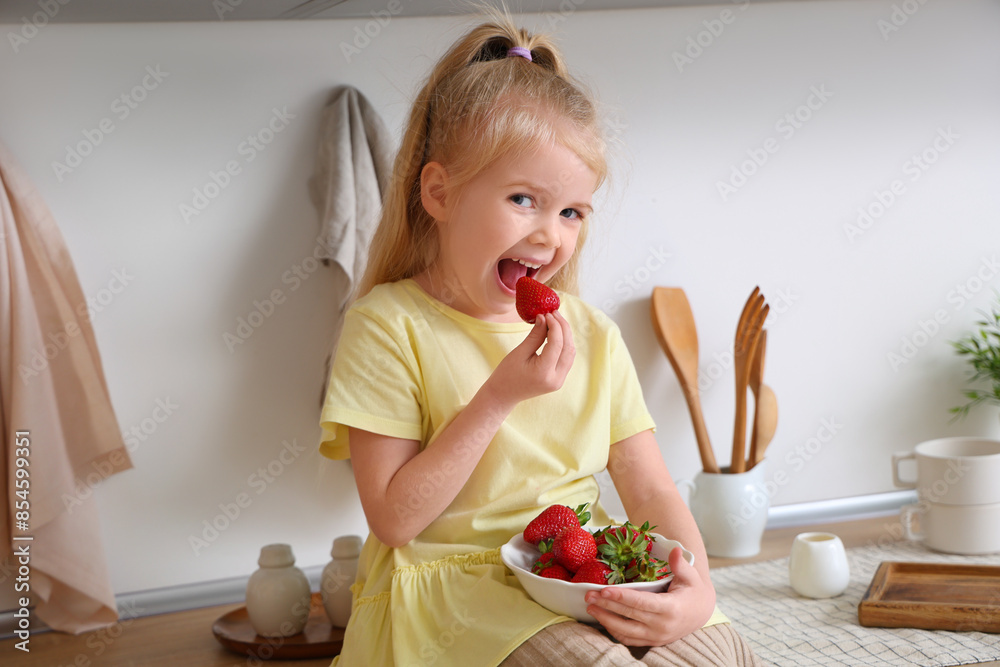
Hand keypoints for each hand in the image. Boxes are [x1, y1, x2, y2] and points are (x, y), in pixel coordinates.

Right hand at [483, 311, 574, 408]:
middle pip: (568, 347)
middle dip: (563, 327)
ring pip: (570, 352)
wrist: (503, 395)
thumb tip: (544, 317)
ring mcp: (559, 380)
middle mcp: (556, 378)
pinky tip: (556, 332)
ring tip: (555, 320)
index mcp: (544, 372)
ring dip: (566, 335)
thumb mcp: (519, 353)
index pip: (557, 344)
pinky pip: (567, 358)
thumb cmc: (506, 374)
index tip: (547, 313)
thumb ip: (535, 335)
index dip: (554, 325)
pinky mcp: (559, 379)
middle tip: (554, 312)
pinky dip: (564, 344)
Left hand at [584, 547, 716, 646]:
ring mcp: (657, 636)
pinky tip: (603, 619)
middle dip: (607, 606)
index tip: (604, 590)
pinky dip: (614, 631)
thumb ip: (680, 564)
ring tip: (590, 607)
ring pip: (626, 631)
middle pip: (629, 616)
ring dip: (606, 620)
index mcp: (671, 608)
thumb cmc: (692, 591)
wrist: (701, 613)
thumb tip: (675, 550)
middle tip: (588, 596)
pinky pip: (630, 639)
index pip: (642, 603)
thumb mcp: (691, 576)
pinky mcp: (652, 642)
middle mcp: (663, 626)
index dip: (621, 598)